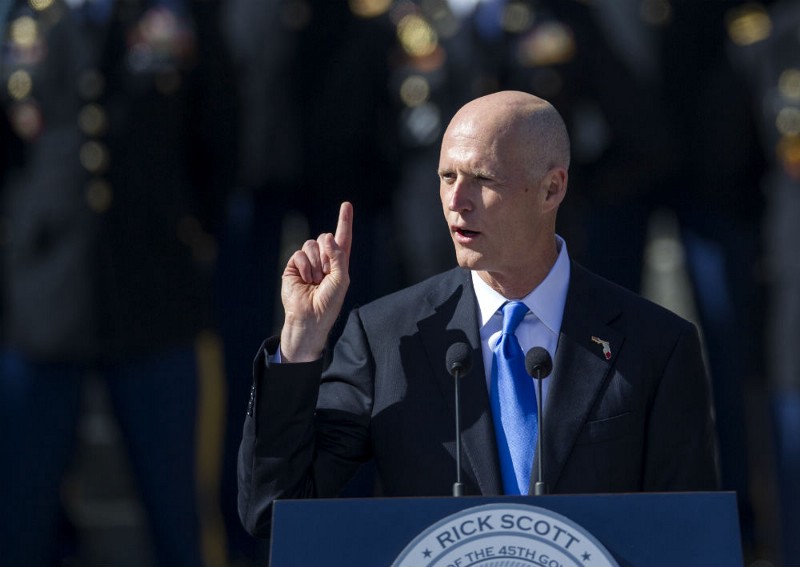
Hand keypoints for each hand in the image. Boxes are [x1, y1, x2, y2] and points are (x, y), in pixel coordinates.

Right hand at [279, 202, 352, 361]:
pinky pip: (299, 253)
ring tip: (315, 281)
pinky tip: (305, 280)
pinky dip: (304, 266)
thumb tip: (327, 237)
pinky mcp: (293, 266)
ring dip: (315, 264)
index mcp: (339, 262)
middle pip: (325, 238)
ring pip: (312, 244)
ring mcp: (308, 263)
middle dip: (327, 255)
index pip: (343, 238)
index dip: (344, 221)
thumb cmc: (329, 302)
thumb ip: (338, 256)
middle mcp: (323, 260)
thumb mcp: (341, 278)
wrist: (309, 317)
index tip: (346, 205)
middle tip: (325, 275)